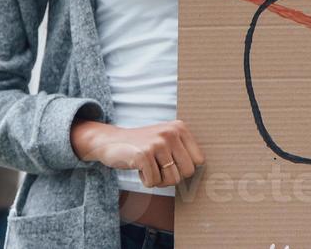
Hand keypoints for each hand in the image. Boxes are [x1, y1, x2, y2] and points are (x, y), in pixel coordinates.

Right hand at [71, 119, 204, 188]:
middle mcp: (171, 133)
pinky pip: (153, 182)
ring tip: (149, 167)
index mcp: (180, 128)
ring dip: (158, 180)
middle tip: (158, 167)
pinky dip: (145, 181)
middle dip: (172, 176)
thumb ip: (183, 152)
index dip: (184, 168)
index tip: (170, 163)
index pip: (199, 160)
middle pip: (187, 172)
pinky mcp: (143, 155)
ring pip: (172, 180)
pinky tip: (138, 167)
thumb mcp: (166, 141)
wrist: (110, 141)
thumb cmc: (142, 145)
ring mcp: (157, 143)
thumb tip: (199, 172)